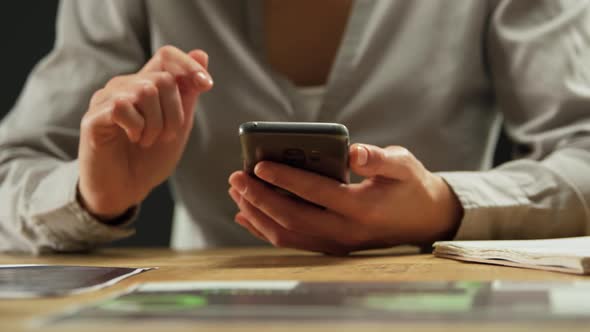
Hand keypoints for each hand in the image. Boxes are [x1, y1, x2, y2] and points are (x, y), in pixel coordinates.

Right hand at [78, 46, 212, 219]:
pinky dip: (136, 127)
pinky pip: (122, 106)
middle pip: (163, 78)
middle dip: (174, 114)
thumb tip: (201, 54)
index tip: (206, 85)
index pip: (167, 55)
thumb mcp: (178, 125)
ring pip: (145, 90)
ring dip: (156, 124)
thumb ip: (188, 93)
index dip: (189, 65)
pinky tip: (132, 139)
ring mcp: (107, 98)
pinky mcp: (93, 117)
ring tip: (146, 140)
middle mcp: (126, 85)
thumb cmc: (149, 159)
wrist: (125, 190)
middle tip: (165, 136)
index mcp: (148, 85)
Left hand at [228, 144, 462, 254]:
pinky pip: (292, 242)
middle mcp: (345, 232)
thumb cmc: (411, 185)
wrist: (424, 219)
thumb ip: (378, 159)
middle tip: (236, 177)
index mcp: (362, 208)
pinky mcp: (331, 247)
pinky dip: (266, 230)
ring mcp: (336, 244)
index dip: (284, 178)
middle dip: (260, 197)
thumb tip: (353, 152)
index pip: (314, 192)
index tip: (258, 164)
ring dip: (258, 214)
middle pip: (292, 217)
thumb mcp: (403, 165)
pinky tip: (247, 215)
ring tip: (237, 192)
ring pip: (287, 234)